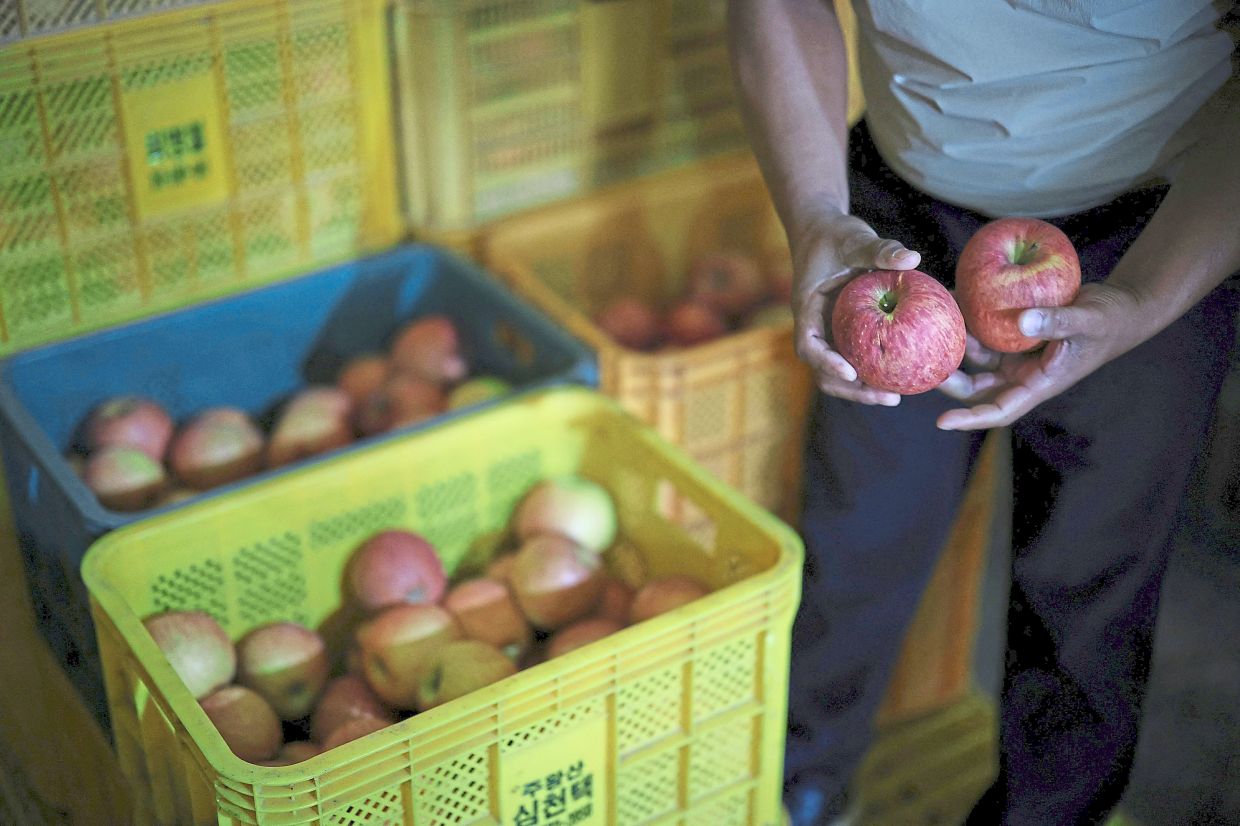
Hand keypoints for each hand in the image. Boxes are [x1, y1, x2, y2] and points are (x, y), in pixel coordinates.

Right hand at [790, 211, 921, 404]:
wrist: (823, 233)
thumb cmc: (835, 236)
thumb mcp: (855, 238)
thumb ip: (881, 249)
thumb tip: (913, 259)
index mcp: (807, 310)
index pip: (808, 344)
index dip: (826, 363)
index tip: (851, 372)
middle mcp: (815, 328)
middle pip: (823, 372)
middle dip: (852, 390)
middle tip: (889, 397)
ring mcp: (828, 335)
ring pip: (838, 374)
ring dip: (862, 390)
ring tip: (896, 396)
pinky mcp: (844, 335)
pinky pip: (856, 359)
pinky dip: (873, 371)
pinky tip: (902, 374)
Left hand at [935, 283, 1148, 429]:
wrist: (1119, 308)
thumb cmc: (1107, 321)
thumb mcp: (1086, 320)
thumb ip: (1056, 322)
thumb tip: (1022, 322)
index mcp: (1037, 385)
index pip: (999, 411)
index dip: (970, 419)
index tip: (941, 421)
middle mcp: (1020, 375)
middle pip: (975, 386)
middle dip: (947, 378)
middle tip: (920, 361)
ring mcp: (1014, 355)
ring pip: (975, 357)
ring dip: (953, 343)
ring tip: (932, 322)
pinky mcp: (1012, 335)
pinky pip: (984, 331)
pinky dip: (968, 321)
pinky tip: (951, 300)